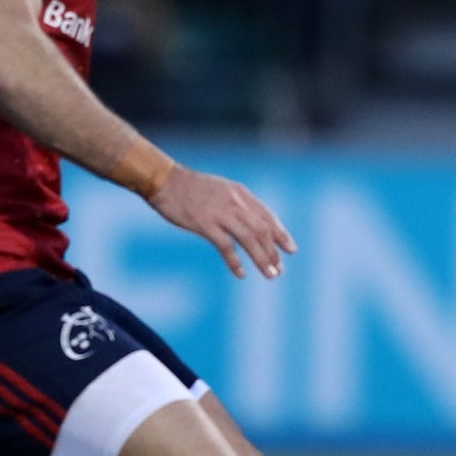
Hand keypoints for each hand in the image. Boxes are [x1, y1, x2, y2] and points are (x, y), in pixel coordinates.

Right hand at [149, 166, 296, 278]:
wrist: (165, 180)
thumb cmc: (191, 187)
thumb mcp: (221, 189)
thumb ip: (237, 203)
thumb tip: (251, 220)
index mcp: (241, 194)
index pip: (268, 216)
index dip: (281, 234)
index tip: (291, 249)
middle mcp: (236, 203)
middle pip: (262, 230)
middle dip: (273, 251)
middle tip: (280, 269)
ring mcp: (221, 213)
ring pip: (249, 239)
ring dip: (262, 258)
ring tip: (270, 274)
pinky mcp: (205, 224)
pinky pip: (225, 246)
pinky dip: (235, 261)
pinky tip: (241, 274)